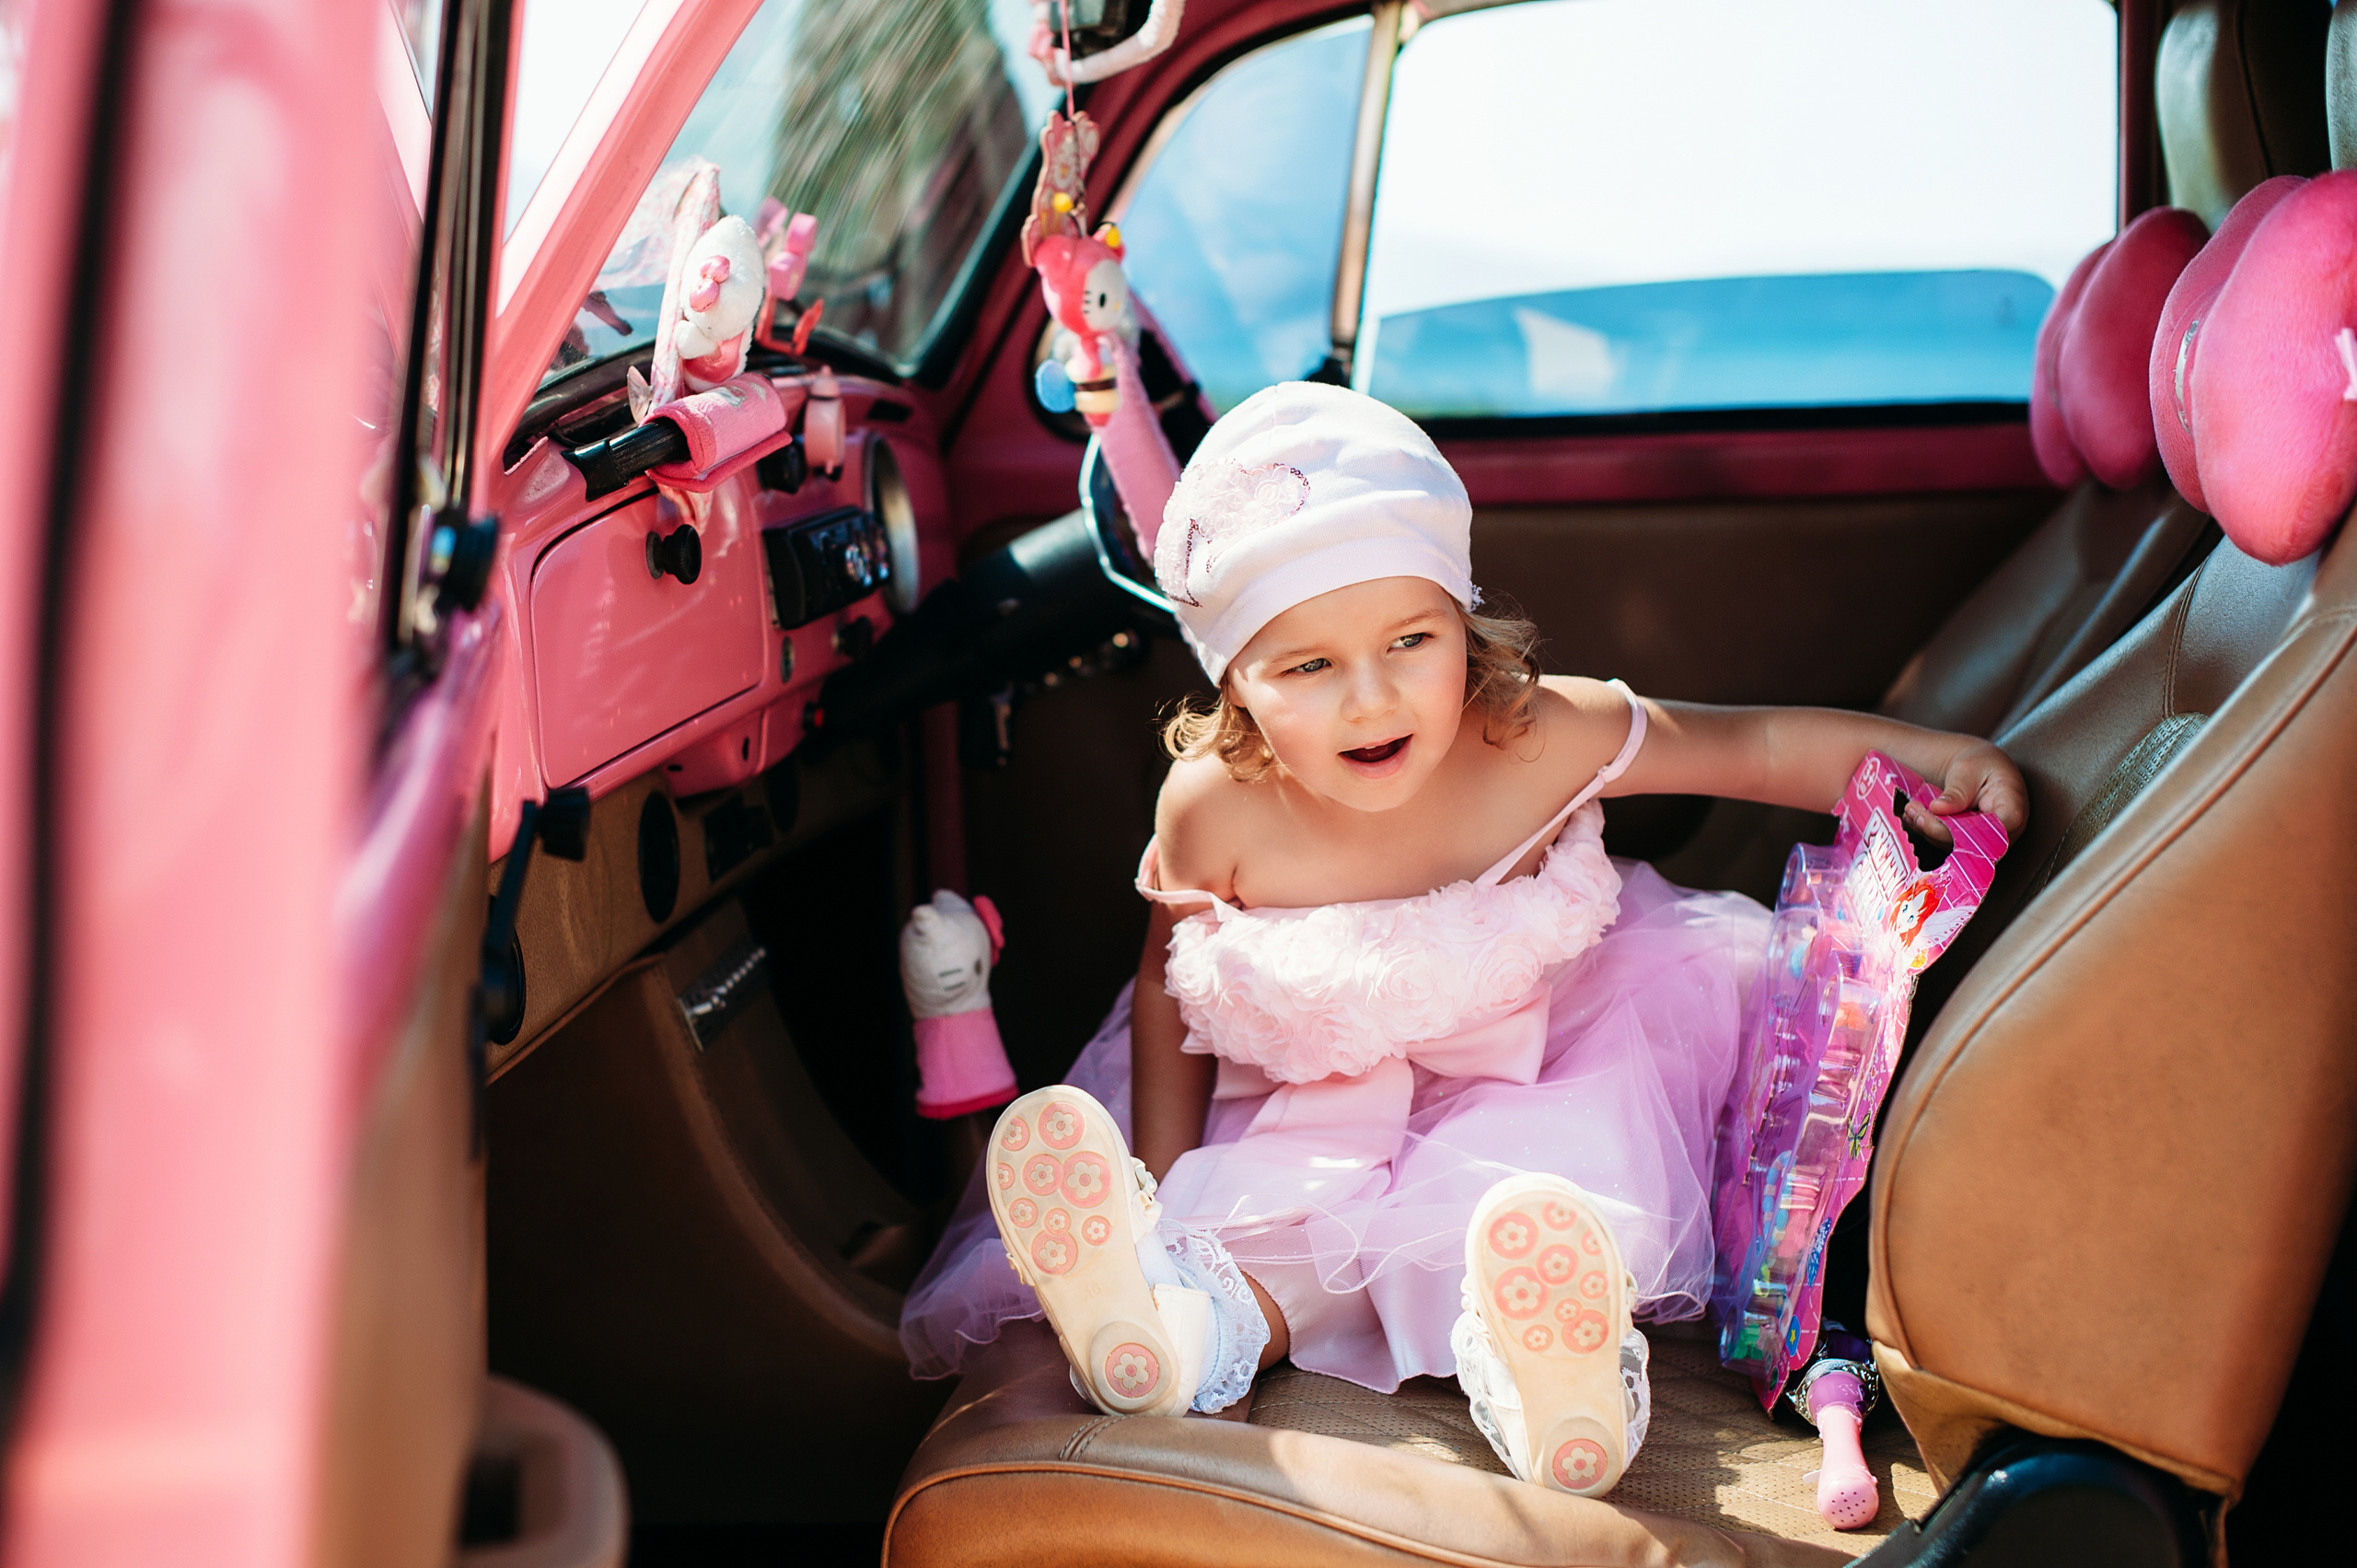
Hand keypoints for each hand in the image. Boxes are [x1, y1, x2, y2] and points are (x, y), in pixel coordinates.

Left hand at [1903, 740, 2026, 843]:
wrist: (1979, 769)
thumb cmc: (1980, 764)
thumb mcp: (1968, 770)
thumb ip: (1956, 791)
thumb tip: (1937, 808)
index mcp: (2013, 807)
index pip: (2000, 829)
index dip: (1969, 831)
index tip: (1938, 816)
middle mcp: (2005, 831)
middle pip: (1974, 843)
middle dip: (1939, 830)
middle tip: (1913, 811)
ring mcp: (1989, 842)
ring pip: (1958, 848)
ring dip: (1929, 833)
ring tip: (1910, 810)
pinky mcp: (1972, 844)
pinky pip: (1950, 845)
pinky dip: (1930, 834)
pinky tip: (1913, 819)